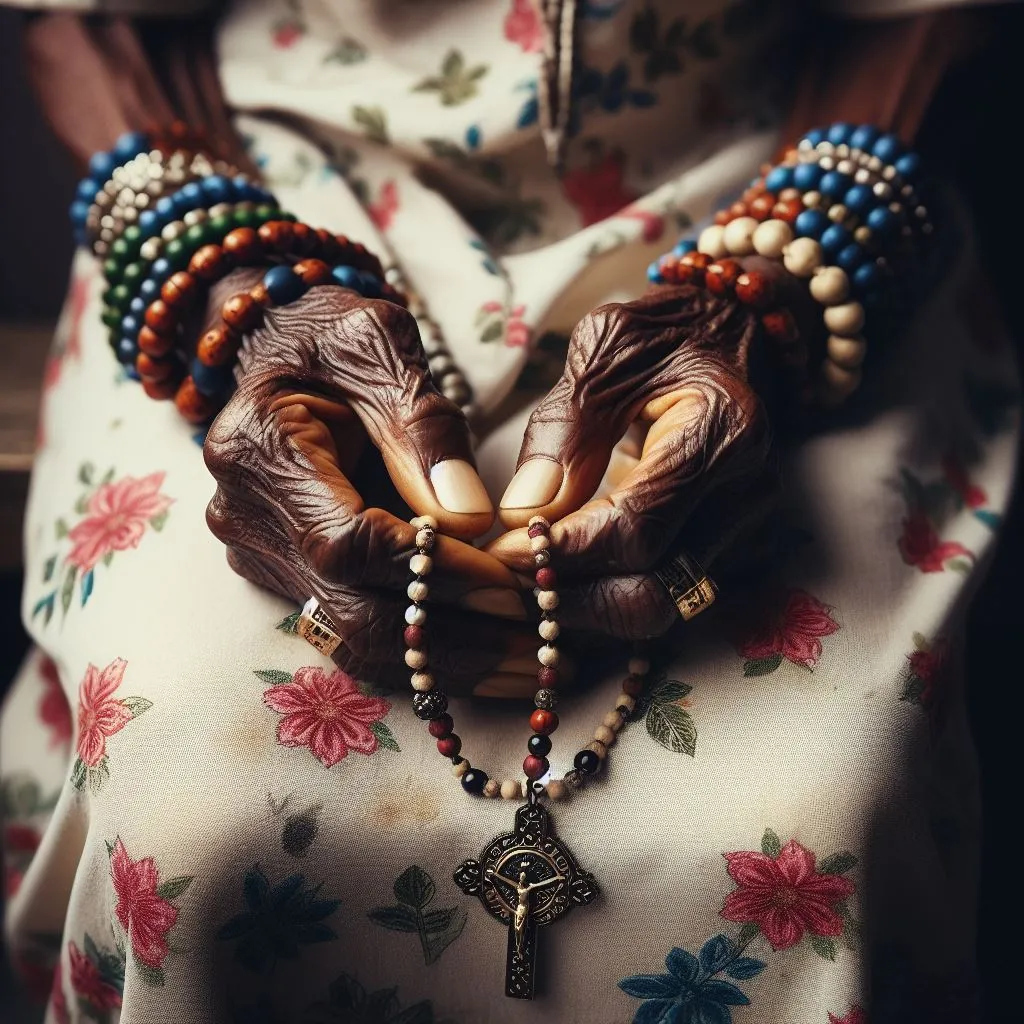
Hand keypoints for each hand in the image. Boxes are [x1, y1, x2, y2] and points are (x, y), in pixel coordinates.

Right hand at [203, 271, 541, 695]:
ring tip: (535, 665)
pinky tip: (493, 655)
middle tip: (545, 650)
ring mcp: (264, 555)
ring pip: (356, 640)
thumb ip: (418, 422)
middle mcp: (249, 519)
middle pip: (352, 614)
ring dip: (448, 665)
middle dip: (455, 639)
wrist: (279, 346)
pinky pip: (357, 631)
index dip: (436, 572)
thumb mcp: (376, 343)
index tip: (513, 583)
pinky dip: (426, 653)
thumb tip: (468, 518)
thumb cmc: (332, 332)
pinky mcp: (289, 575)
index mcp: (260, 451)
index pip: (349, 543)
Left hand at [488, 267, 785, 639]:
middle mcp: (745, 494)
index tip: (502, 546)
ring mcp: (740, 527)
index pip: (637, 530)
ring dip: (579, 607)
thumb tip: (526, 513)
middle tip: (502, 579)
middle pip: (652, 594)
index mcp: (724, 432)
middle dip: (567, 599)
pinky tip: (554, 576)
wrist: (735, 335)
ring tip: (519, 580)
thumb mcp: (608, 349)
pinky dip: (599, 595)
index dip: (561, 551)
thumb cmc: (667, 331)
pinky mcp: (719, 544)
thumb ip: (567, 428)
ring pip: (655, 608)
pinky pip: (656, 593)